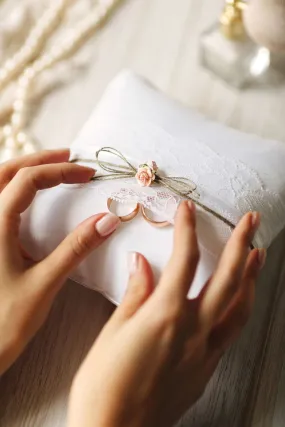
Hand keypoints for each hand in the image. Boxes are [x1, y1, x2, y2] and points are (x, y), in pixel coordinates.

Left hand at [0, 150, 119, 374]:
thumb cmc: (4, 322)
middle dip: (39, 159)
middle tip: (69, 156)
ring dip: (23, 170)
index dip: (60, 170)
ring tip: (52, 168)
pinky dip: (14, 189)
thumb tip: (108, 219)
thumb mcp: (45, 283)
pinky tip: (30, 199)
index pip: (28, 180)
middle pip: (6, 172)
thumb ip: (76, 248)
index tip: (88, 174)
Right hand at [68, 201, 265, 426]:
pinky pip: (233, 331)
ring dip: (251, 276)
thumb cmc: (104, 385)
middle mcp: (194, 330)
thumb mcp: (113, 332)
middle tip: (251, 221)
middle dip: (240, 243)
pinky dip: (241, 307)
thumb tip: (141, 264)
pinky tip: (240, 300)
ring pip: (240, 306)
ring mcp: (206, 351)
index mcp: (166, 315)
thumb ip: (135, 294)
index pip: (184, 259)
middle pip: (227, 277)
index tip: (188, 209)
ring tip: (258, 254)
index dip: (187, 228)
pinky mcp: (207, 369)